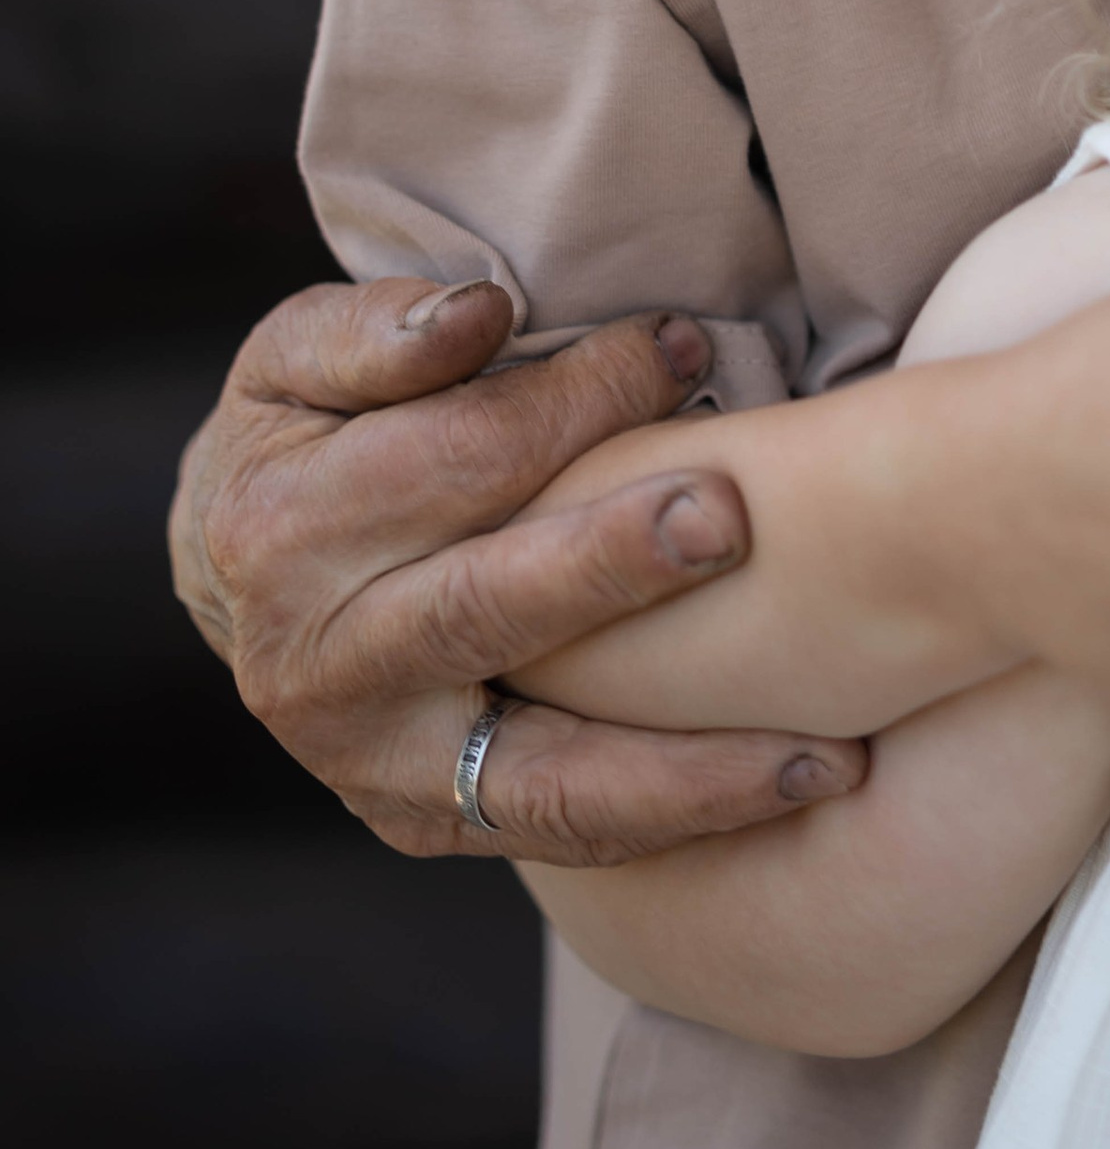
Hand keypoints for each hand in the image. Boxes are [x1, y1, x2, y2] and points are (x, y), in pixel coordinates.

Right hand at [171, 277, 864, 863]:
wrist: (242, 582)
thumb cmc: (309, 436)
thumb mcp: (302, 359)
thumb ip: (380, 331)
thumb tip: (482, 315)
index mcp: (281, 533)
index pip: (461, 455)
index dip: (580, 395)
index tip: (684, 345)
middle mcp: (319, 668)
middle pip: (484, 610)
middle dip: (610, 565)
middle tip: (726, 521)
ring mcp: (376, 768)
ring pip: (541, 780)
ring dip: (687, 769)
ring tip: (828, 752)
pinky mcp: (429, 825)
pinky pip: (565, 833)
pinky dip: (677, 820)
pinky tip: (789, 791)